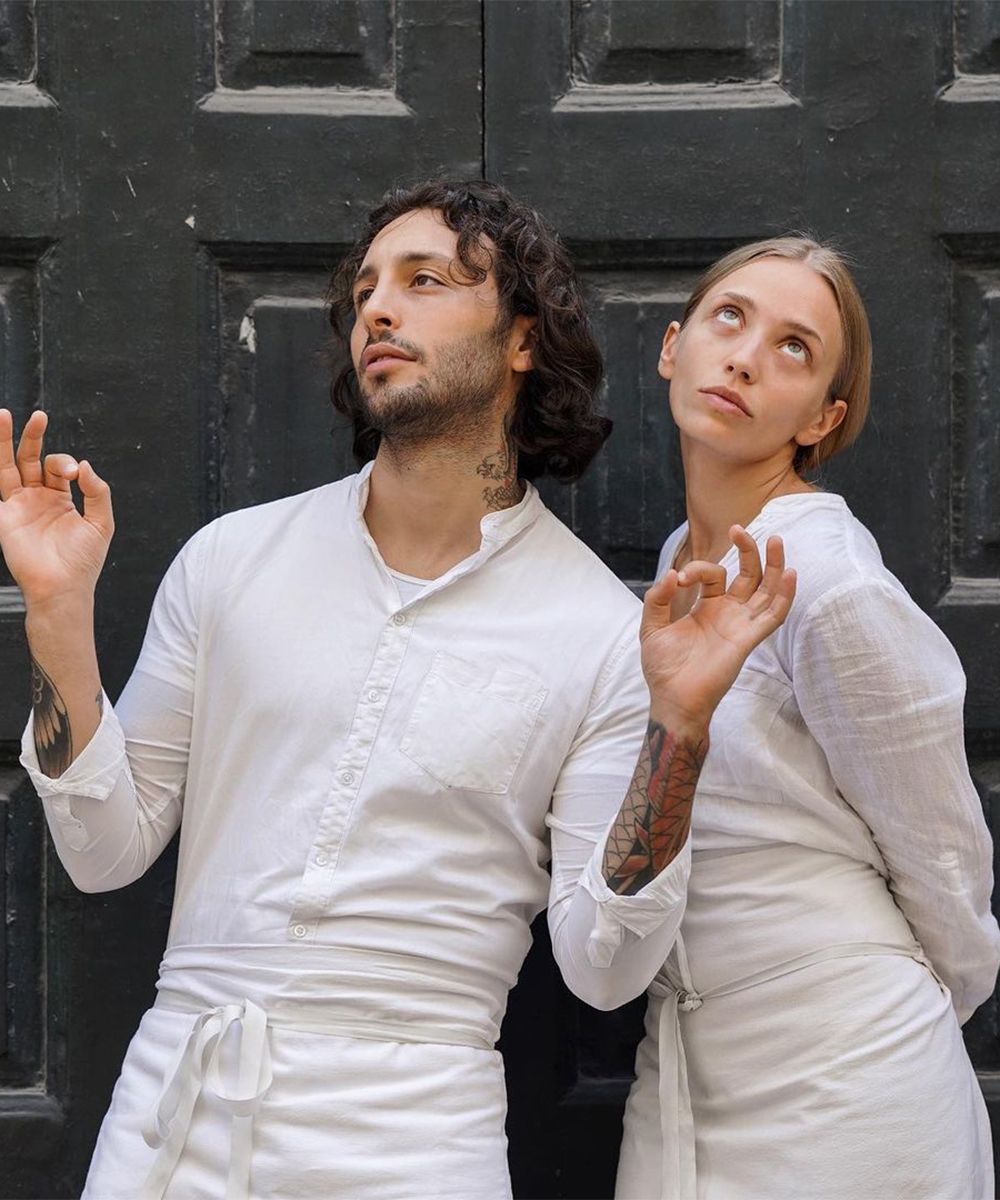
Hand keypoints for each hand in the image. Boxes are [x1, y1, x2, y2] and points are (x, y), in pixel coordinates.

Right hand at [0, 409, 113, 608]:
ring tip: (3, 416)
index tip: (74, 474)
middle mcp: (37, 498)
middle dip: (33, 437)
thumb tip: (86, 465)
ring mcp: (19, 506)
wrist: (63, 588)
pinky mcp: (5, 517)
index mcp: (60, 498)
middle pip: (30, 459)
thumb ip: (98, 492)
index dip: (64, 462)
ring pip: (8, 467)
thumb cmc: (84, 561)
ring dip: (5, 442)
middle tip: (38, 417)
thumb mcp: (102, 523)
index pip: (58, 467)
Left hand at [640, 526, 794, 729]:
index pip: (713, 574)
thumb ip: (658, 599)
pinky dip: (784, 596)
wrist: (672, 699)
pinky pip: (773, 616)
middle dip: (748, 550)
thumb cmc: (663, 668)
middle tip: (739, 529)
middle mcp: (728, 613)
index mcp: (708, 607)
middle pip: (749, 575)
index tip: (678, 579)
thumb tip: (671, 575)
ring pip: (767, 590)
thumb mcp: (652, 627)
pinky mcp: (747, 639)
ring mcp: (740, 625)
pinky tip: (790, 575)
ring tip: (776, 540)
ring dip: (774, 566)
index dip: (698, 568)